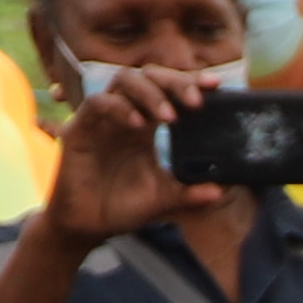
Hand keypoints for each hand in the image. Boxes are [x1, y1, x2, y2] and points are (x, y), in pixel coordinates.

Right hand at [40, 68, 225, 251]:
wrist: (87, 226)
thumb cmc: (122, 207)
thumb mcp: (163, 200)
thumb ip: (190, 194)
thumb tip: (221, 190)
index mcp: (148, 125)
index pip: (169, 91)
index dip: (190, 83)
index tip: (216, 85)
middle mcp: (126, 114)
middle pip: (150, 76)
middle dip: (175, 82)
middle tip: (197, 102)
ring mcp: (103, 118)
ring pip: (124, 80)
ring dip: (150, 93)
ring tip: (170, 117)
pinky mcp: (80, 128)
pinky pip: (98, 104)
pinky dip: (120, 108)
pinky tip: (138, 124)